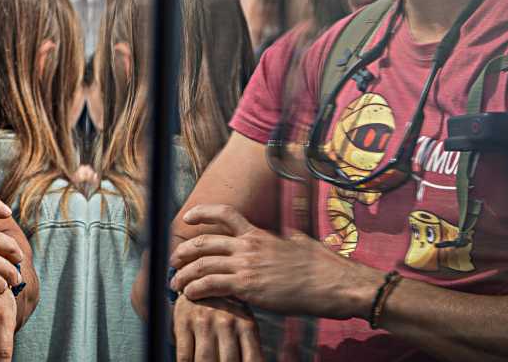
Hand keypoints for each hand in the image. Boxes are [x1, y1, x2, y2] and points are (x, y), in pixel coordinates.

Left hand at [169, 204, 378, 318]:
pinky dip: (196, 289)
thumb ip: (284, 238)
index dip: (202, 213)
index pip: (224, 214)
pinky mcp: (248, 287)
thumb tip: (285, 236)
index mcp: (259, 233)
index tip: (187, 217)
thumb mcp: (299, 242)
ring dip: (184, 275)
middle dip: (183, 251)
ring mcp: (247, 266)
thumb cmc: (322, 266)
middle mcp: (249, 246)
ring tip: (175, 283)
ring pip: (203, 265)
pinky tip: (189, 295)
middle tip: (174, 260)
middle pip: (204, 242)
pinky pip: (212, 285)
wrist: (333, 283)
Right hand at [173, 295, 261, 361]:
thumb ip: (250, 346)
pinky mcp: (183, 322)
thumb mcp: (243, 321)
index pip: (253, 360)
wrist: (199, 279)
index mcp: (246, 324)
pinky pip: (184, 355)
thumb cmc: (226, 309)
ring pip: (205, 361)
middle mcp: (226, 322)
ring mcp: (204, 322)